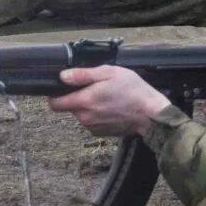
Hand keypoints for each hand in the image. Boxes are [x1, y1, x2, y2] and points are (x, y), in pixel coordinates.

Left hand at [46, 65, 171, 136]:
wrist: (150, 114)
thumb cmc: (133, 91)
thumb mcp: (108, 73)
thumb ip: (82, 75)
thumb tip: (63, 76)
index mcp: (84, 101)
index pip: (55, 104)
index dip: (56, 95)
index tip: (64, 88)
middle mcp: (85, 117)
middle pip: (69, 107)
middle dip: (77, 98)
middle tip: (96, 88)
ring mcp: (93, 127)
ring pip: (81, 114)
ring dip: (88, 106)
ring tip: (106, 97)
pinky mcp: (100, 133)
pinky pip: (91, 121)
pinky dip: (97, 114)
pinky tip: (111, 108)